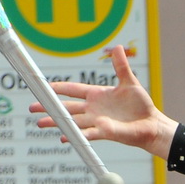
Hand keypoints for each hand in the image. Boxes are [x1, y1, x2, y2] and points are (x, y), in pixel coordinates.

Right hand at [30, 46, 178, 158]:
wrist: (152, 124)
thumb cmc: (142, 105)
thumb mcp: (130, 82)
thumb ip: (121, 66)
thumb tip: (118, 47)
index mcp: (96, 95)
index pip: (72, 90)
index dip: (58, 87)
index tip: (42, 85)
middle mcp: (93, 109)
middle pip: (66, 107)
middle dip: (49, 107)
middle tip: (32, 107)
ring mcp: (97, 121)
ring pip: (72, 121)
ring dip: (56, 122)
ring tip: (40, 123)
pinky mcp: (105, 132)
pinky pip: (87, 134)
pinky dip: (76, 134)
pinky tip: (63, 136)